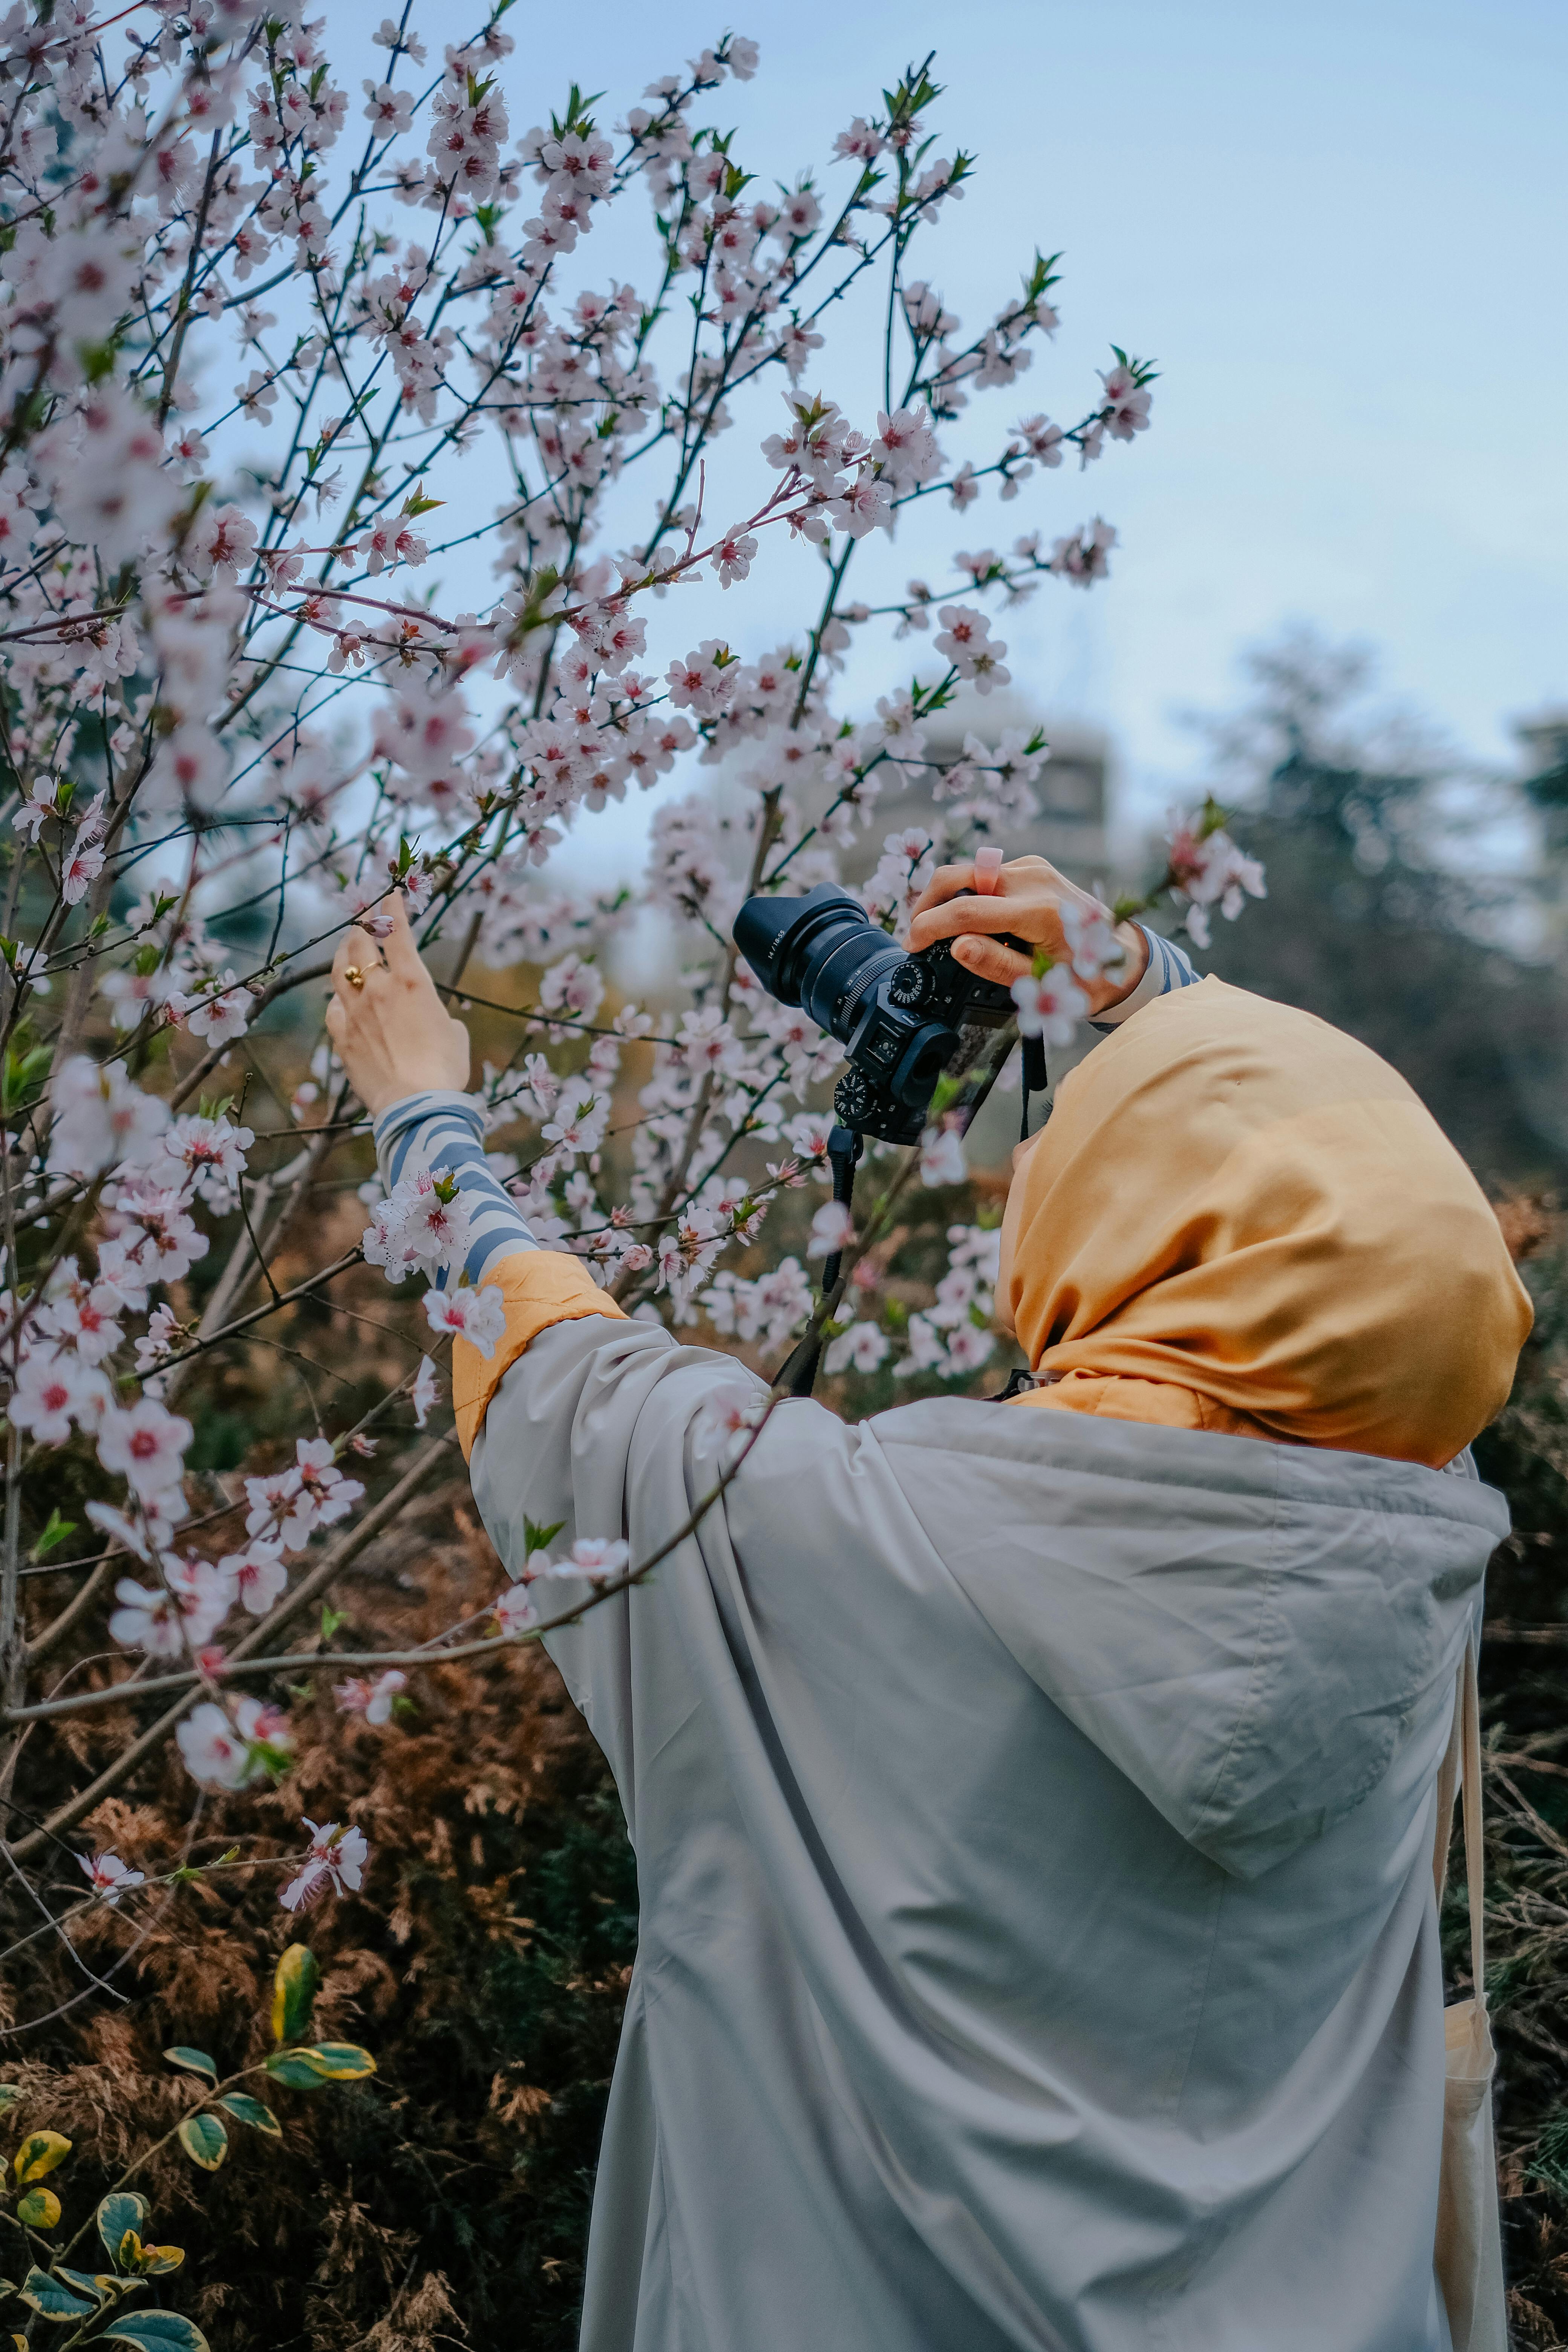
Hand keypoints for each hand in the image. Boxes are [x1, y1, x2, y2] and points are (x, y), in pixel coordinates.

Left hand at [325, 892, 471, 1116]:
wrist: (417, 1106)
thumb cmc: (446, 1070)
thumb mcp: (455, 1034)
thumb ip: (438, 1015)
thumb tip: (431, 1019)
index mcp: (411, 982)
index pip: (397, 932)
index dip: (392, 909)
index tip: (390, 895)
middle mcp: (377, 990)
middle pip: (360, 945)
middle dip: (363, 927)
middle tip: (365, 920)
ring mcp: (355, 1013)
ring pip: (340, 971)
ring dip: (343, 954)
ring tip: (347, 947)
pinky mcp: (342, 1038)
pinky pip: (333, 1008)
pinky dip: (337, 999)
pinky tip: (340, 999)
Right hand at [906, 853, 1147, 1017]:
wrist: (1124, 955)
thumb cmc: (1088, 976)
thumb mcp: (1043, 985)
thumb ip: (998, 965)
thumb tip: (957, 947)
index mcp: (1038, 911)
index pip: (966, 912)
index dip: (929, 928)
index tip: (911, 946)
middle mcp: (1035, 880)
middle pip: (959, 876)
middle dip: (927, 902)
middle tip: (916, 933)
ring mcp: (1034, 869)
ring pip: (970, 871)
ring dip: (947, 896)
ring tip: (938, 930)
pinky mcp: (1033, 868)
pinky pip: (987, 874)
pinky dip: (970, 893)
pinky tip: (969, 920)